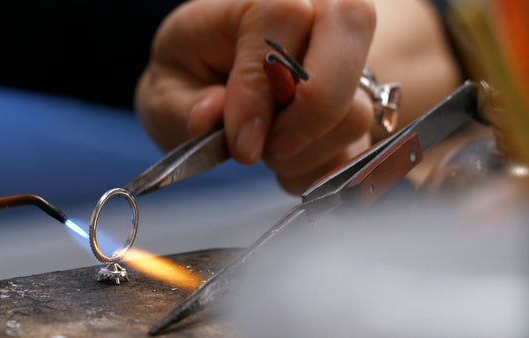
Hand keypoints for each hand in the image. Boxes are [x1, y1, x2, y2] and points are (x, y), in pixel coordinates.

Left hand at [136, 0, 377, 192]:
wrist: (213, 87)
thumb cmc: (190, 79)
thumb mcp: (163, 93)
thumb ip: (183, 108)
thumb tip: (212, 116)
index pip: (282, 17)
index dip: (262, 88)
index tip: (241, 141)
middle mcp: (314, 10)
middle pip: (352, 25)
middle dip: (310, 110)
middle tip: (269, 149)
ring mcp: (347, 52)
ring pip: (358, 101)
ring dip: (307, 150)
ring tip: (266, 151)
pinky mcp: (365, 100)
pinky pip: (361, 145)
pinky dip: (321, 168)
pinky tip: (288, 162)